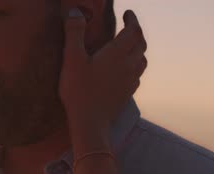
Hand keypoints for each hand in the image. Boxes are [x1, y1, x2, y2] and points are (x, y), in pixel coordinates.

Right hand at [59, 9, 146, 152]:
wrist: (90, 123)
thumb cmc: (79, 90)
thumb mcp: (72, 59)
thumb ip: (74, 33)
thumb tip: (75, 11)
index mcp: (117, 53)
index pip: (133, 31)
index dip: (132, 20)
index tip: (128, 13)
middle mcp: (129, 65)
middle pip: (141, 44)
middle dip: (137, 32)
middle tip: (128, 27)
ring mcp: (130, 81)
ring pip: (142, 60)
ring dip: (138, 49)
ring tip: (129, 46)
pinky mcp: (128, 94)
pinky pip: (137, 75)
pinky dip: (134, 66)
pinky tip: (125, 71)